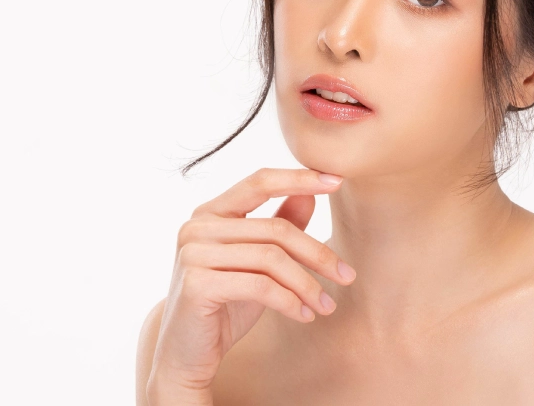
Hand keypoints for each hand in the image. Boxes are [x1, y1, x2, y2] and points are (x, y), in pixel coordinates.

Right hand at [146, 168, 355, 403]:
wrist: (186, 354)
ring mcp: (193, 253)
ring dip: (307, 284)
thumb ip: (278, 226)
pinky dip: (289, 301)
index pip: (259, 182)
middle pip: (275, 229)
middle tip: (347, 276)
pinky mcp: (197, 283)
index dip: (298, 178)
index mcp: (210, 213)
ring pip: (271, 258)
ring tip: (326, 305)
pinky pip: (259, 285)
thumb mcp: (257, 265)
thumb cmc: (224, 306)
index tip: (337, 181)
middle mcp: (197, 227)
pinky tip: (304, 315)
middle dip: (317, 253)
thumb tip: (309, 194)